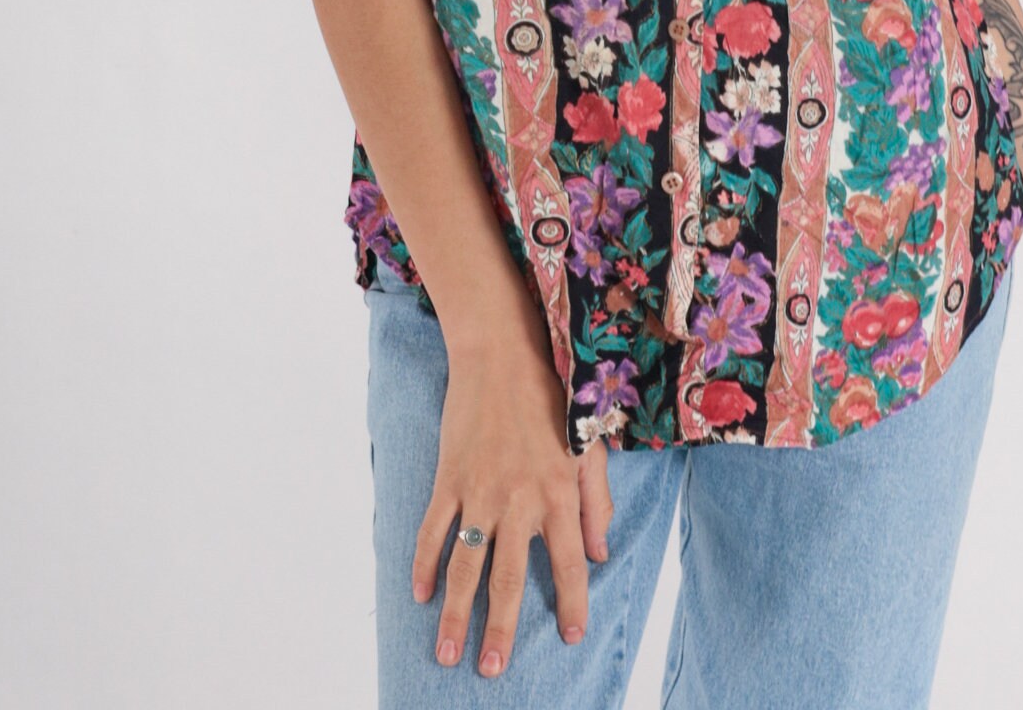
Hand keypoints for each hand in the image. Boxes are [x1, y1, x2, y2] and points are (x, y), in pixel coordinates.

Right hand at [411, 335, 615, 677]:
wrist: (502, 351)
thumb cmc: (553, 393)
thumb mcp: (590, 442)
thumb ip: (598, 500)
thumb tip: (602, 553)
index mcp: (560, 492)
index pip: (570, 564)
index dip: (572, 604)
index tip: (570, 636)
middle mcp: (520, 500)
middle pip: (507, 579)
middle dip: (499, 630)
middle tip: (491, 671)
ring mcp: (479, 491)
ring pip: (465, 566)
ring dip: (456, 614)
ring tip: (448, 653)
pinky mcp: (449, 478)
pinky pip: (433, 531)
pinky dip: (424, 564)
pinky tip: (420, 595)